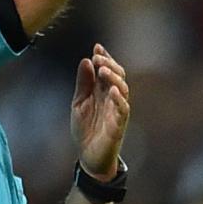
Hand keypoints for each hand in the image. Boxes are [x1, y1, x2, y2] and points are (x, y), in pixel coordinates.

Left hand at [70, 44, 130, 175]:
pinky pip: (123, 110)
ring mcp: (117, 111)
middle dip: (109, 65)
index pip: (107, 71)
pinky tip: (113, 91)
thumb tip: (86, 61)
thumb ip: (83, 83)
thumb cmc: (86, 129)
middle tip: (98, 57)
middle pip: (117, 77)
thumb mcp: (79, 102)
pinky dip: (120, 100)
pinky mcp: (119, 125)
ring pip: (123, 90)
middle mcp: (112, 99)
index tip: (97, 47)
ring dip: (114, 79)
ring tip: (104, 70)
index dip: (104, 58)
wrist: (89, 156)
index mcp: (102, 92)